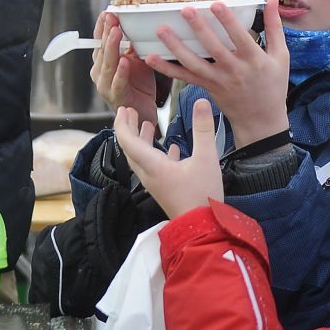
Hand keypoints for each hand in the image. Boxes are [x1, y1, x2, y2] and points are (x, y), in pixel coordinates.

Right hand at [91, 9, 158, 123]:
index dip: (102, 26)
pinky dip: (121, 72)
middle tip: (112, 18)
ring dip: (112, 47)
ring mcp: (105, 85)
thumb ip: (133, 46)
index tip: (107, 12)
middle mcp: (100, 72)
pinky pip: (117, 83)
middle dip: (107, 32)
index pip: (99, 40)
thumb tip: (137, 25)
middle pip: (101, 49)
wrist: (143, 112)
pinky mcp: (115, 97)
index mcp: (103, 61)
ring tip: (116, 32)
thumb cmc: (139, 86)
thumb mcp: (136, 60)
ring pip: (107, 64)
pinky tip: (124, 61)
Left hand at [115, 98, 224, 218]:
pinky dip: (157, 154)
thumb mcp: (206, 158)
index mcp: (152, 165)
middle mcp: (149, 174)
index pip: (127, 141)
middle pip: (131, 149)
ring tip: (148, 125)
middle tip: (130, 112)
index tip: (123, 109)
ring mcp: (156, 183)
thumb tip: (202, 101)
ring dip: (142, 141)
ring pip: (142, 159)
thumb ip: (203, 129)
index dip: (123, 124)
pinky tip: (170, 149)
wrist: (203, 228)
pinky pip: (155, 168)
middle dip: (129, 129)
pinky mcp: (165, 189)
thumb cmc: (202, 194)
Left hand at [142, 0, 288, 148]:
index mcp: (253, 60)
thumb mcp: (281, 56)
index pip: (240, 37)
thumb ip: (275, 27)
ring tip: (161, 30)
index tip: (215, 4)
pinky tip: (150, 57)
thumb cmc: (273, 85)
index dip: (228, 21)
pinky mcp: (206, 87)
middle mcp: (234, 70)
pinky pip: (184, 77)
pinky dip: (167, 68)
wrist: (262, 121)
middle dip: (199, 29)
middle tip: (185, 10)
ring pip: (194, 63)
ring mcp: (218, 80)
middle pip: (214, 48)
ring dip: (176, 47)